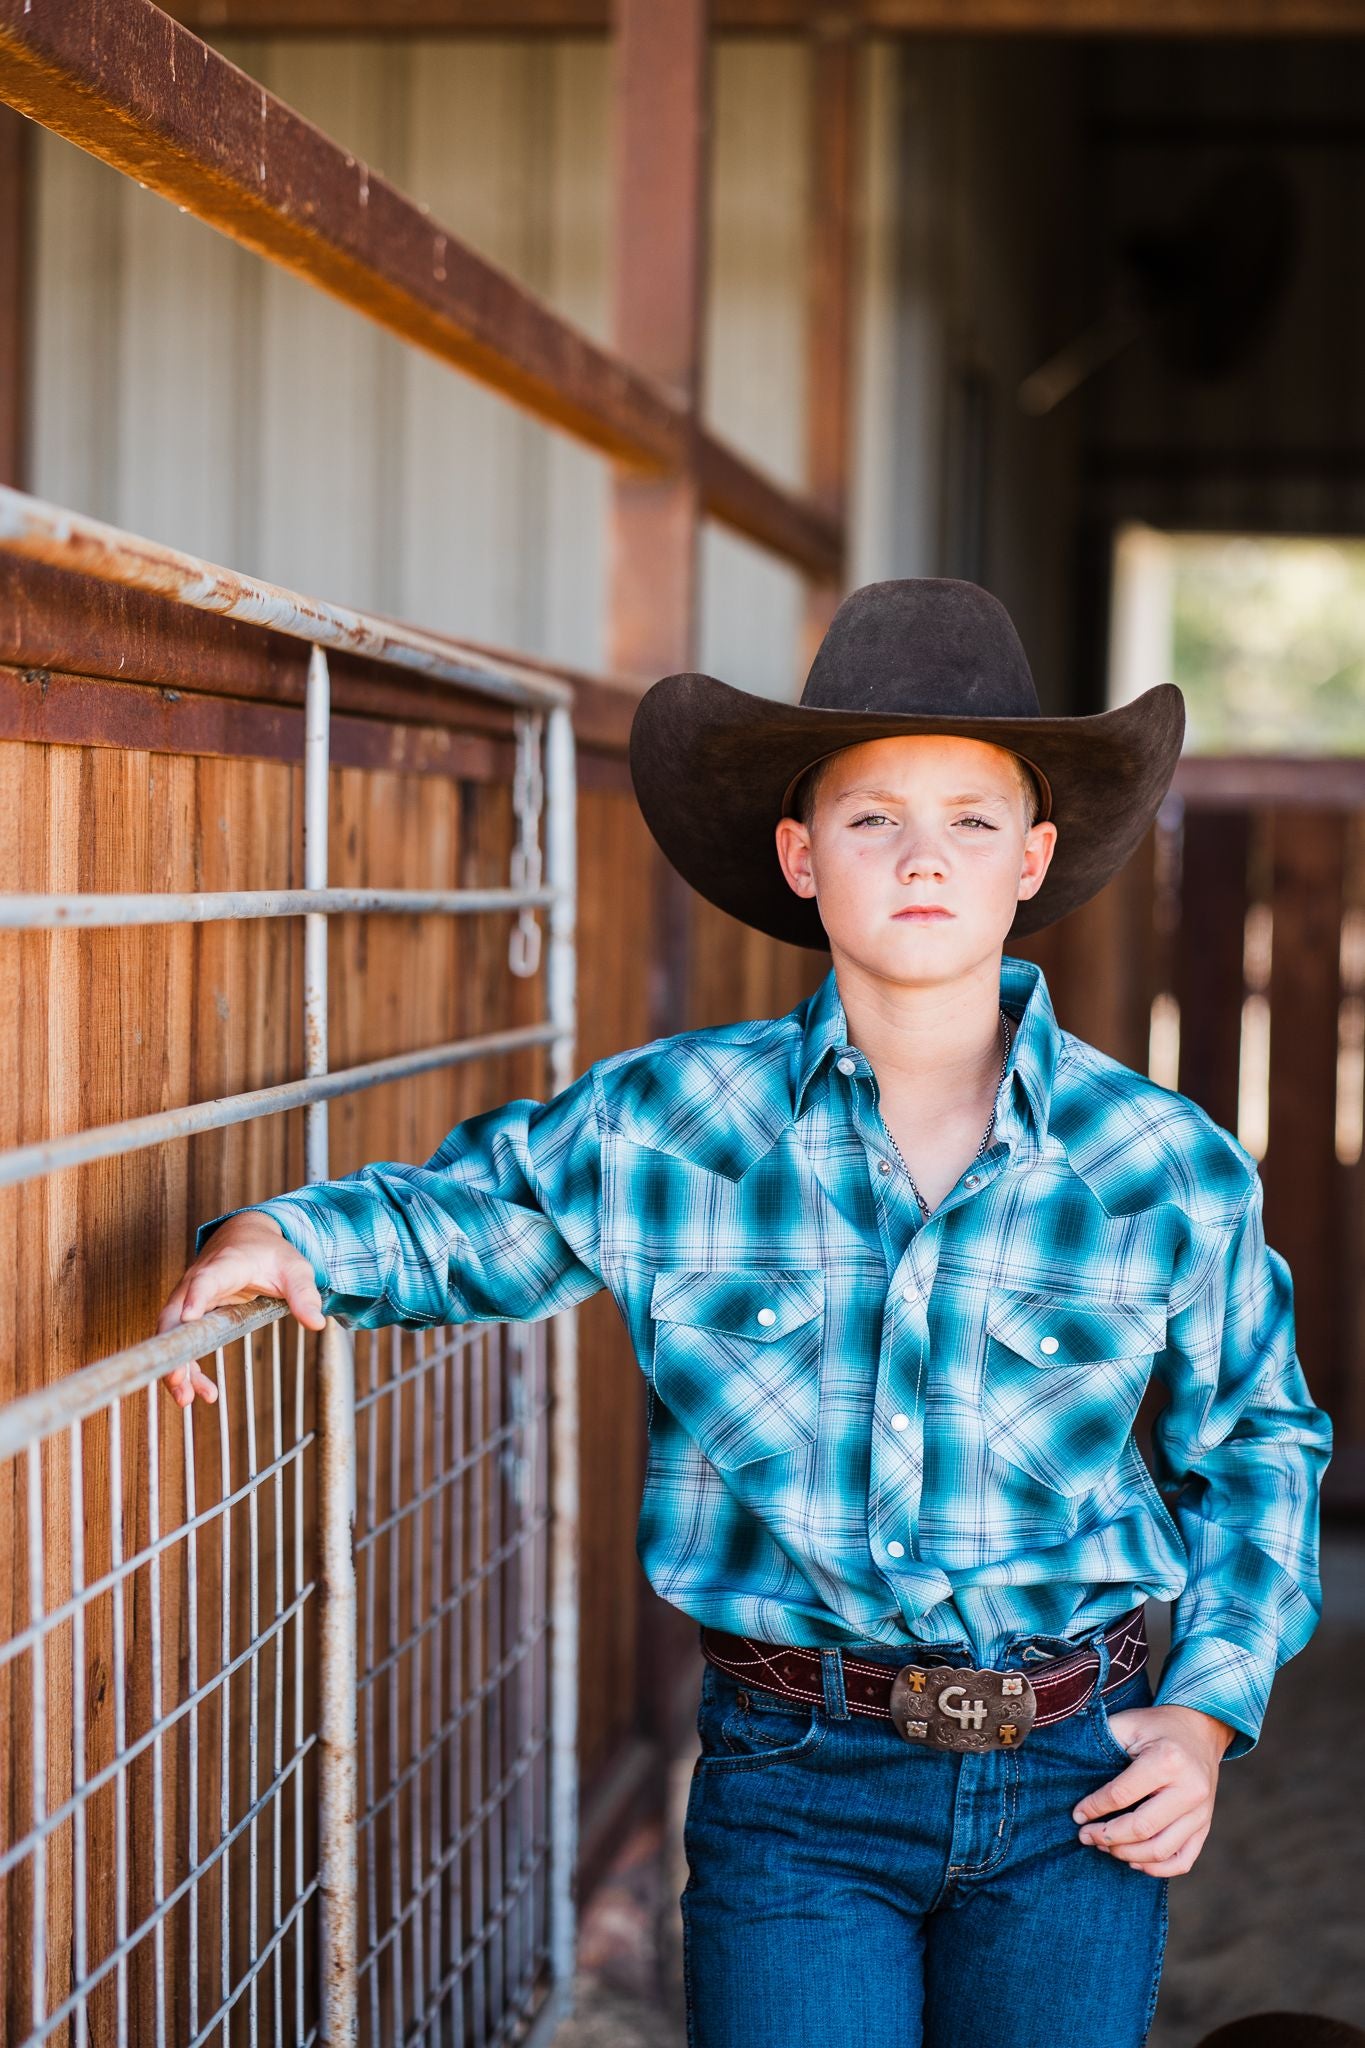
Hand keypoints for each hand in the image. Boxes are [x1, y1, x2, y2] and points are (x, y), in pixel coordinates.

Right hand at [157, 1211, 326, 1408]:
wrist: (245, 1237)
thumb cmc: (269, 1252)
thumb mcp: (294, 1268)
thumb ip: (304, 1294)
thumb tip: (317, 1324)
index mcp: (225, 1265)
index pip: (206, 1280)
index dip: (196, 1298)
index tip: (188, 1317)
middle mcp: (197, 1281)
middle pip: (175, 1314)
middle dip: (173, 1347)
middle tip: (177, 1379)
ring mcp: (189, 1298)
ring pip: (172, 1333)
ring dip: (176, 1365)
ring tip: (185, 1398)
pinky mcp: (189, 1314)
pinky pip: (181, 1341)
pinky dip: (187, 1365)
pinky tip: (199, 1390)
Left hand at [1072, 1702, 1234, 1877]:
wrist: (1199, 1730)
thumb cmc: (1156, 1727)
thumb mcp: (1128, 1724)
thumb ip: (1101, 1742)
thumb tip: (1068, 1771)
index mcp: (1167, 1760)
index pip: (1121, 1795)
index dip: (1094, 1808)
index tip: (1077, 1814)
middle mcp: (1190, 1789)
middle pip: (1142, 1829)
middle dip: (1107, 1837)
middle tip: (1085, 1836)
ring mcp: (1201, 1811)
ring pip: (1161, 1850)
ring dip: (1128, 1855)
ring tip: (1105, 1847)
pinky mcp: (1206, 1826)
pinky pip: (1183, 1861)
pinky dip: (1156, 1868)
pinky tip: (1134, 1861)